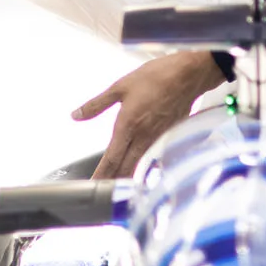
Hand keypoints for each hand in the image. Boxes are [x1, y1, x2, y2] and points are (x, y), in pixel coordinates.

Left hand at [74, 51, 228, 178]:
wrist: (188, 75)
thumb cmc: (156, 77)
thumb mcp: (120, 87)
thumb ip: (96, 104)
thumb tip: (76, 115)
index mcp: (128, 126)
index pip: (112, 158)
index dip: (101, 174)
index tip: (92, 185)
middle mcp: (143, 137)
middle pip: (126, 168)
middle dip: (113, 181)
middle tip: (102, 191)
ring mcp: (158, 139)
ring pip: (140, 165)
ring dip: (128, 176)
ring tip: (118, 183)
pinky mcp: (169, 136)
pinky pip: (154, 157)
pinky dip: (145, 166)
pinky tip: (141, 166)